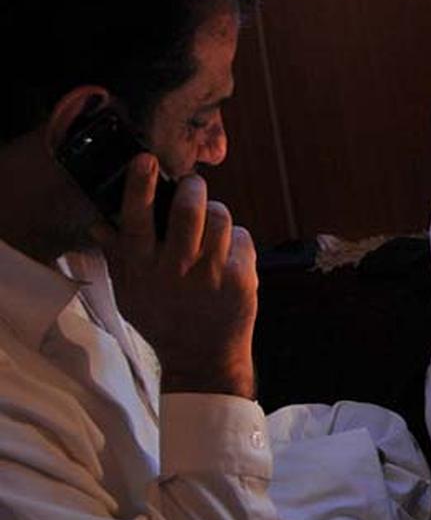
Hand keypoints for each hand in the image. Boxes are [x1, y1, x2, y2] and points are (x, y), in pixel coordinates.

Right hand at [94, 154, 257, 398]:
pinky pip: (243, 238)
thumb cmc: (161, 319)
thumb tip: (98, 221)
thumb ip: (116, 256)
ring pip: (221, 218)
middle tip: (193, 186)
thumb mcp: (129, 292)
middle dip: (193, 189)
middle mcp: (175, 270)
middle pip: (188, 211)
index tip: (145, 160)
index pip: (137, 222)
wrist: (201, 358)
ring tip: (211, 223)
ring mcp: (211, 275)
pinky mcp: (241, 280)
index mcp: (142, 269)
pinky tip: (230, 254)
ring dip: (217, 213)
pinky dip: (237, 240)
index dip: (139, 188)